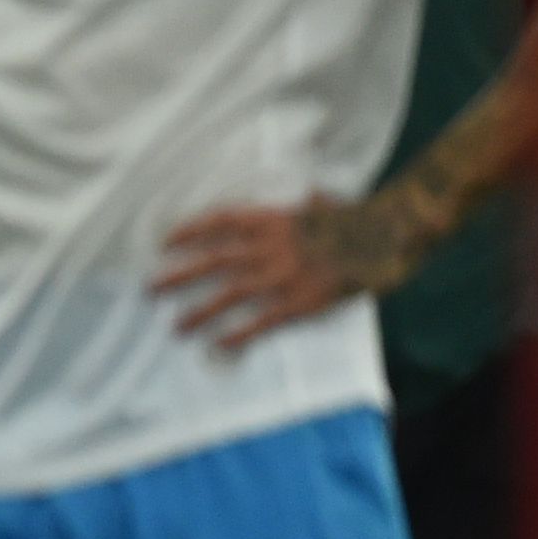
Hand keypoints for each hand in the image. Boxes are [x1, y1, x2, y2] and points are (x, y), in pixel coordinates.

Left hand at [154, 193, 427, 352]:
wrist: (388, 236)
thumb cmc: (358, 221)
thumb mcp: (325, 205)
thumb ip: (307, 204)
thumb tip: (312, 193)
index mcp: (272, 219)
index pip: (218, 223)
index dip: (188, 232)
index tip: (163, 242)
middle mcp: (270, 245)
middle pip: (212, 261)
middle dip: (178, 275)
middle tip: (149, 289)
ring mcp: (283, 274)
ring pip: (229, 294)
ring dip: (199, 311)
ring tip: (175, 326)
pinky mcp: (300, 301)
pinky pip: (261, 321)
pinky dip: (238, 334)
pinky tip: (217, 345)